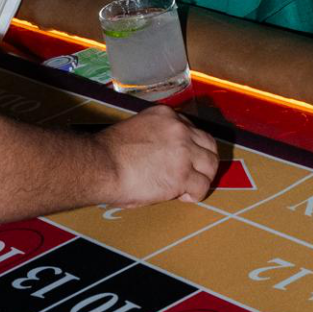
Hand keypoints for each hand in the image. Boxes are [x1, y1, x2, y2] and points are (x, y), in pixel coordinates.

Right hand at [98, 106, 218, 205]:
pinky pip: (202, 186)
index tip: (184, 157)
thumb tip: (162, 156)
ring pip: (212, 164)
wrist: (100, 165)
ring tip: (191, 186)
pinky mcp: (182, 174)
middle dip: (204, 159)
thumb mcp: (136, 130)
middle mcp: (179, 129)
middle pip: (208, 143)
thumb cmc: (108, 153)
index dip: (190, 145)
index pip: (192, 128)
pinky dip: (196, 194)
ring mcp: (183, 151)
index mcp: (165, 115)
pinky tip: (182, 196)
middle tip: (196, 172)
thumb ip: (155, 137)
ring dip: (203, 176)